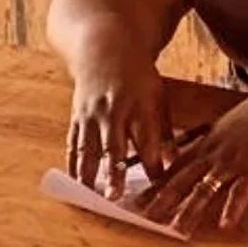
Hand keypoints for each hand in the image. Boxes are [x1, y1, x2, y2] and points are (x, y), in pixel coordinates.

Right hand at [67, 48, 174, 197]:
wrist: (106, 49)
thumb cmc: (139, 77)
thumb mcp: (158, 97)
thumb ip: (166, 131)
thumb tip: (174, 162)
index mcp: (139, 105)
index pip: (147, 140)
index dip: (152, 163)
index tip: (156, 184)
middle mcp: (114, 110)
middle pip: (113, 146)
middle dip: (114, 172)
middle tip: (114, 197)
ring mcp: (92, 113)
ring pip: (89, 147)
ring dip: (89, 173)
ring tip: (90, 196)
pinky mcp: (77, 115)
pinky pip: (73, 142)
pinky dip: (73, 163)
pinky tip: (76, 182)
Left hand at [140, 85, 247, 233]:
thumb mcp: (226, 124)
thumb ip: (207, 137)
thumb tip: (191, 144)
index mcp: (206, 145)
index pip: (174, 169)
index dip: (155, 185)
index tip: (136, 200)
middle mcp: (214, 155)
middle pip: (183, 181)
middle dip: (162, 201)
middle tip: (143, 219)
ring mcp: (234, 163)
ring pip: (206, 189)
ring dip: (191, 211)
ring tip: (177, 232)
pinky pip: (241, 191)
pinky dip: (232, 208)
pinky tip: (224, 224)